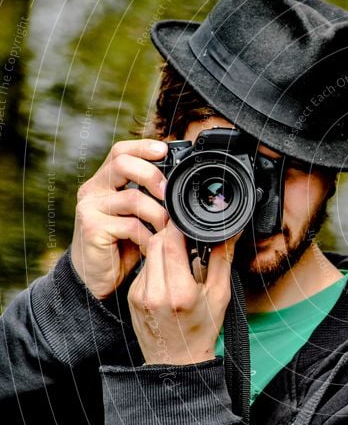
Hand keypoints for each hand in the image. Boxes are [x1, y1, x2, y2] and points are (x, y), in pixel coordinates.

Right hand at [70, 139, 169, 298]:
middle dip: (153, 175)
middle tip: (169, 193)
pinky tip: (152, 246)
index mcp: (105, 182)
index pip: (120, 152)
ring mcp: (90, 208)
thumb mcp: (138, 216)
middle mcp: (93, 190)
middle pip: (123, 164)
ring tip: (166, 229)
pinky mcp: (92, 228)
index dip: (142, 147)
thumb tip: (181, 184)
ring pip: (133, 198)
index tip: (165, 150)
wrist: (98, 278)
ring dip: (158, 214)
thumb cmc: (122, 244)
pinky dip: (149, 237)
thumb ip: (149, 198)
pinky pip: (131, 225)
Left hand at [127, 221, 241, 365]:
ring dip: (163, 246)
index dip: (178, 226)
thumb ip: (222, 259)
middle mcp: (155, 293)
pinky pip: (144, 268)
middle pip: (156, 243)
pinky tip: (169, 270)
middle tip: (186, 233)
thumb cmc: (202, 329)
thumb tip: (231, 231)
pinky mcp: (131, 297)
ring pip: (148, 253)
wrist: (176, 360)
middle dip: (171, 233)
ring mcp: (139, 295)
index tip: (188, 220)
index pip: (170, 243)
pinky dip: (156, 262)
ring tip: (180, 252)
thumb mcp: (220, 294)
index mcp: (180, 292)